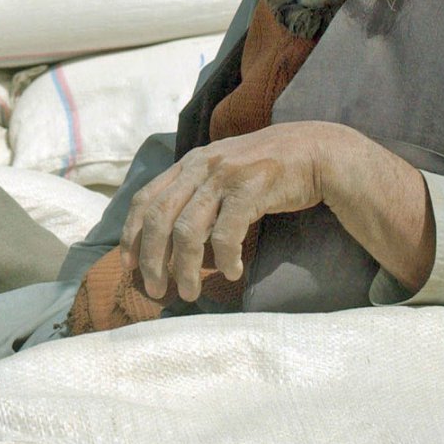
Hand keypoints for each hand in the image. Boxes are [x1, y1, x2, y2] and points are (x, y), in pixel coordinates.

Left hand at [119, 122, 342, 301]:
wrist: (315, 150)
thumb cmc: (267, 170)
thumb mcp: (223, 172)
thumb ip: (197, 193)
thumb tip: (172, 239)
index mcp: (189, 163)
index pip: (146, 198)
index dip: (131, 233)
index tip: (127, 264)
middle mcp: (201, 166)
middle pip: (160, 217)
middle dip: (151, 259)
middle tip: (155, 290)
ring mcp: (225, 176)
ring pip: (188, 230)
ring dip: (185, 268)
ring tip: (190, 292)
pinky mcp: (251, 188)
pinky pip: (227, 232)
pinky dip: (225, 258)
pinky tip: (232, 273)